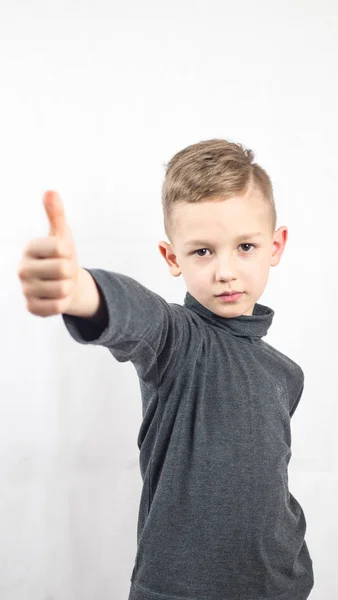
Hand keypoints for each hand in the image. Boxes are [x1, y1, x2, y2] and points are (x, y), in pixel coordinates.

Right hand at [17, 191, 79, 316]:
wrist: (64, 285)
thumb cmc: (62, 257)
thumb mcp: (62, 235)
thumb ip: (56, 214)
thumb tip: (50, 191)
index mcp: (29, 248)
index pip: (60, 247)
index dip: (69, 251)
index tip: (63, 253)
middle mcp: (22, 269)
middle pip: (64, 269)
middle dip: (71, 271)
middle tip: (64, 272)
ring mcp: (26, 290)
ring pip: (63, 289)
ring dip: (68, 287)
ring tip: (61, 283)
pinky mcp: (32, 308)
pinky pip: (58, 307)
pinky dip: (64, 302)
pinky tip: (57, 298)